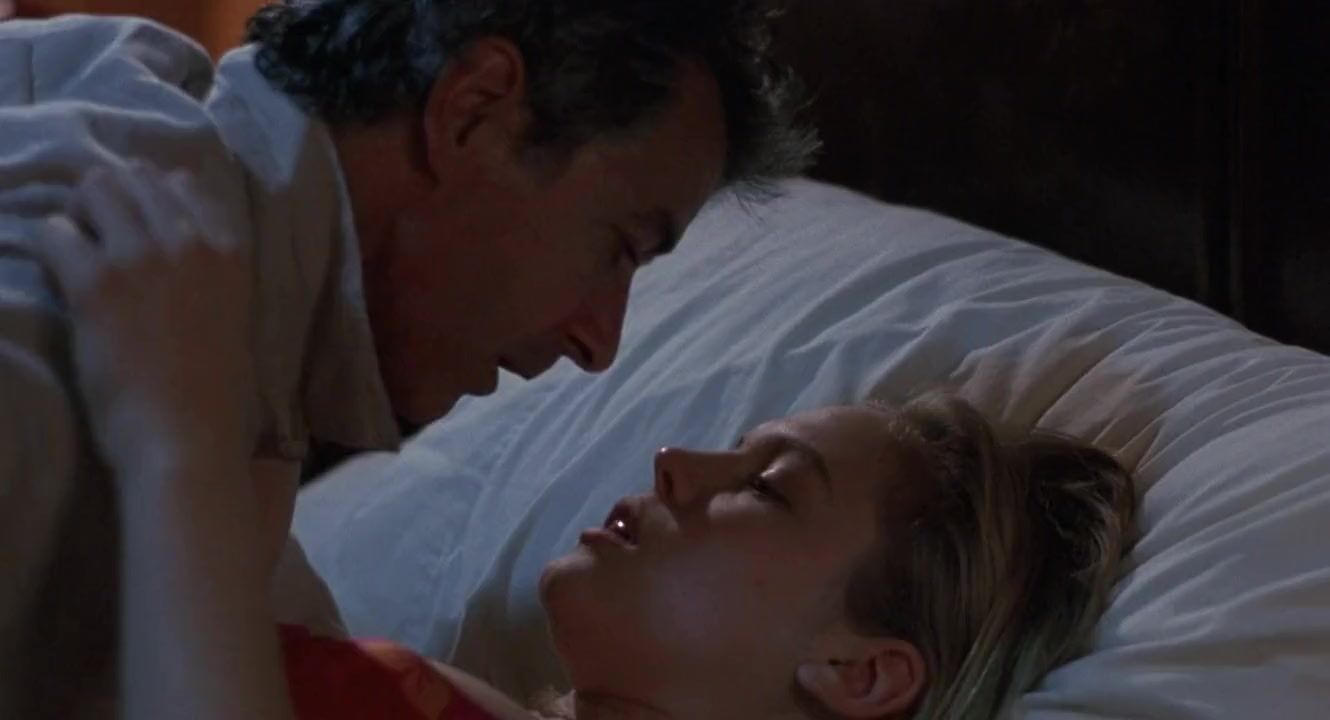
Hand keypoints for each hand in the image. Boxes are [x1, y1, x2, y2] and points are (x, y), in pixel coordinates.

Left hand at [31, 162, 254, 486]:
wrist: (186, 438)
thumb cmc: (213, 393)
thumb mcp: (231, 316)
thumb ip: (210, 272)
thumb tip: (181, 242)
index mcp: (230, 253)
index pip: (184, 186)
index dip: (151, 199)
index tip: (136, 226)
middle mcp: (190, 242)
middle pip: (136, 178)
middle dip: (110, 199)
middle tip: (97, 237)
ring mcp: (143, 258)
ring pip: (95, 189)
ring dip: (80, 214)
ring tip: (77, 251)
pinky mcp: (96, 283)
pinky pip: (55, 232)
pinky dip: (51, 245)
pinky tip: (60, 276)